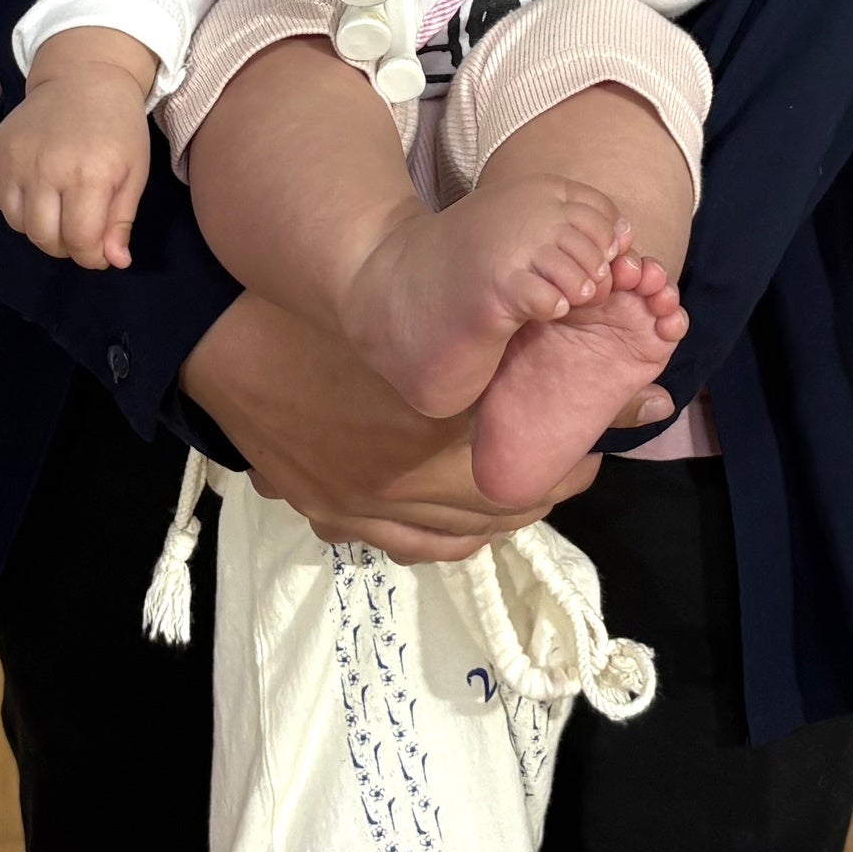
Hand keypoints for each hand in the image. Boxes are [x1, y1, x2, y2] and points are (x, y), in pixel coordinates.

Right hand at [0, 30, 160, 267]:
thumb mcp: (134, 172)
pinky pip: (2, 204)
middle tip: (81, 231)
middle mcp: (47, 169)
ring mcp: (16, 160)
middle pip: (46, 238)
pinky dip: (20, 210)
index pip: (80, 241)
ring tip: (61, 211)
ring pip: (20, 226)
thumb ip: (121, 220)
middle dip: (67, 246)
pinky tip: (39, 194)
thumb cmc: (118, 126)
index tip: (100, 251)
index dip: (92, 257)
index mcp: (89, 174)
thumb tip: (114, 262)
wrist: (83, 76)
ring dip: (42, 230)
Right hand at [179, 293, 609, 561]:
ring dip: (489, 520)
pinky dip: (427, 533)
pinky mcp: (320, 508)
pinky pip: (391, 541)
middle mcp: (398, 490)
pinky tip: (444, 514)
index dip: (570, 463)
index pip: (528, 478)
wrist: (225, 325)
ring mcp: (355, 508)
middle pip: (493, 515)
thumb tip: (627, 382)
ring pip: (447, 539)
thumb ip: (521, 345)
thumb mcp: (436, 322)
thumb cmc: (336, 310)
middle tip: (564, 465)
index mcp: (432, 443)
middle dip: (538, 492)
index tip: (592, 442)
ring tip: (513, 489)